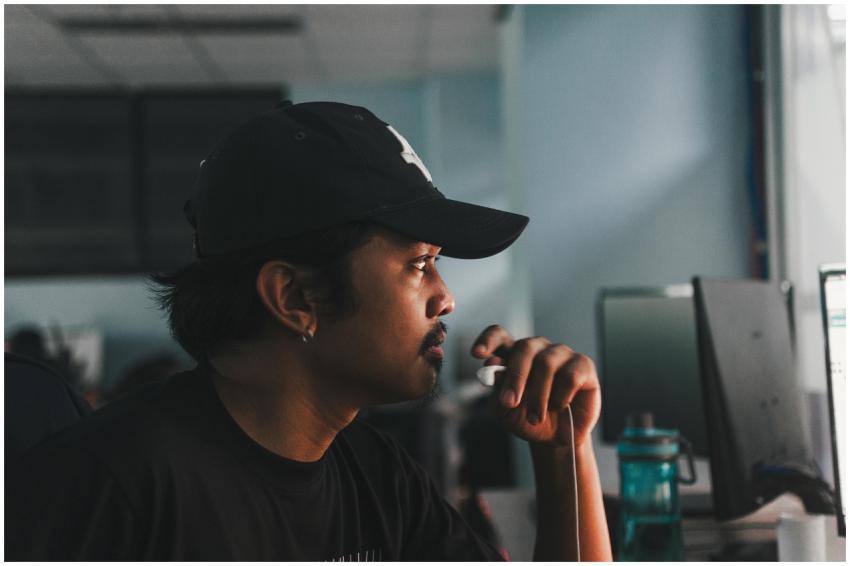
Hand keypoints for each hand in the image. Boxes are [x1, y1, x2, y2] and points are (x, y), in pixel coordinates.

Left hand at [471, 325, 600, 448]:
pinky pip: (570, 376)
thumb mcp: (504, 409)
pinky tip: (559, 406)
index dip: (488, 340)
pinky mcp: (583, 365)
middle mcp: (537, 349)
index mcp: (513, 354)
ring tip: (536, 418)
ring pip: (547, 363)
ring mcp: (561, 354)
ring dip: (538, 396)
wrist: (555, 439)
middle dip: (515, 377)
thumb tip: (493, 364)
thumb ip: (497, 387)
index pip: (499, 335)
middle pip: (524, 347)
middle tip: (510, 402)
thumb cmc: (526, 419)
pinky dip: (561, 397)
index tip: (477, 354)